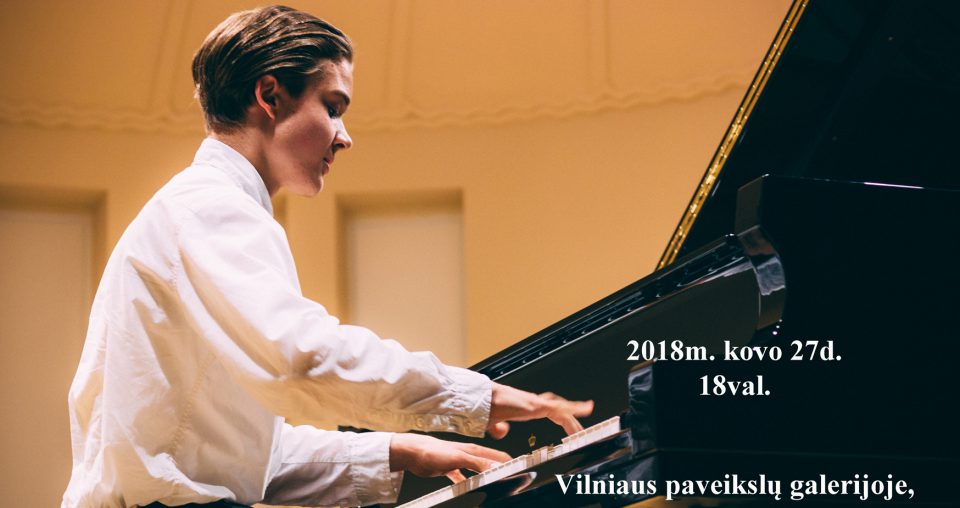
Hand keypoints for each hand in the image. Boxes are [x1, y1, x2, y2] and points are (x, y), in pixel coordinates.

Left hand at [389, 433, 510, 482]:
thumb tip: (496, 466)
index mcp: (473, 450)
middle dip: (501, 469)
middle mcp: (468, 454)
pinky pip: (462, 476)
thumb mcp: (458, 458)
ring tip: (494, 484)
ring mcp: (459, 460)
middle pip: (490, 462)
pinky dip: (468, 482)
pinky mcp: (449, 468)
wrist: (412, 453)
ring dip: (485, 476)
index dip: (510, 463)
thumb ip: (477, 462)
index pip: (498, 456)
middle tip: (511, 478)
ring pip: (477, 470)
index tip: (521, 470)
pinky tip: (469, 488)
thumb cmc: (432, 451)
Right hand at [487, 383, 593, 438]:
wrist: (480, 401)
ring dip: (576, 412)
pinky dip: (575, 409)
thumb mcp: (493, 424)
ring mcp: (535, 402)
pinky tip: (587, 409)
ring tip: (589, 414)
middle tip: (580, 427)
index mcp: (524, 407)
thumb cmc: (484, 409)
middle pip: (558, 407)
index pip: (548, 409)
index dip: (559, 415)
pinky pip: (560, 408)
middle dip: (570, 417)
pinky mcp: (536, 405)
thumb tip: (502, 433)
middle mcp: (532, 402)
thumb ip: (498, 428)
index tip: (567, 424)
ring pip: (562, 407)